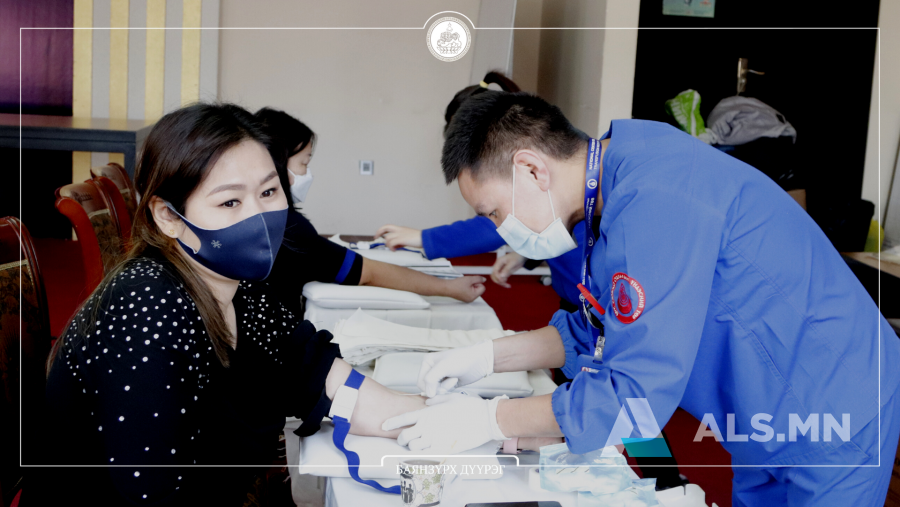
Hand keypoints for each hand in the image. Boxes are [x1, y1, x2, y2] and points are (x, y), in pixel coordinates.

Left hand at [374, 224, 422, 249]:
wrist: (426, 238)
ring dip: (388, 244)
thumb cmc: (420, 239)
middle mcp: (400, 229)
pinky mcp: (402, 239)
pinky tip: (395, 250)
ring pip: (388, 238)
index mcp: (401, 228)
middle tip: (376, 238)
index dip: (381, 230)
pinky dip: (391, 247)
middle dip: (379, 232)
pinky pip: (392, 243)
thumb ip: (401, 240)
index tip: (378, 235)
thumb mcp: (409, 238)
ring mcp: (400, 234)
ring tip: (393, 249)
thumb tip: (396, 246)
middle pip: (385, 227)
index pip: (388, 226)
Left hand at [382, 393, 507, 453]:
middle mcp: (429, 427)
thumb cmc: (470, 407)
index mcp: (428, 413)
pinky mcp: (444, 450)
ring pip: (413, 449)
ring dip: (413, 449)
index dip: (391, 423)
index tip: (383, 426)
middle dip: (402, 440)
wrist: (485, 419)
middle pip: (404, 437)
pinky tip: (427, 454)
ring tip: (418, 447)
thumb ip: (435, 400)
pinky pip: (427, 457)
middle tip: (406, 440)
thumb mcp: (451, 398)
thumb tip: (427, 403)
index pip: (403, 419)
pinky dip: (425, 457)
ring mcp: (436, 439)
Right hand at [417, 340, 493, 397]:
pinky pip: (443, 392)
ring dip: (446, 387)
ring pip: (436, 391)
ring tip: (455, 378)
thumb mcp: (444, 366)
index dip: (429, 387)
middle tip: (450, 379)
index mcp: (427, 362)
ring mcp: (439, 377)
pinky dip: (450, 388)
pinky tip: (456, 380)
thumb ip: (431, 379)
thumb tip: (428, 394)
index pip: (420, 382)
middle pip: (427, 388)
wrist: (479, 361)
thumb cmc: (462, 360)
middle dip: (439, 387)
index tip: (441, 383)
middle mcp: (431, 369)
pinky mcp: (447, 383)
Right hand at [443, 275, 485, 302]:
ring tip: (463, 284)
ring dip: (470, 285)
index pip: (483, 288)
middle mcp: (471, 299)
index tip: (470, 281)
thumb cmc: (457, 284)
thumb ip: (478, 279)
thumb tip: (484, 280)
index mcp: (474, 296)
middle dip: (474, 284)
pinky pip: (469, 291)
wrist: (446, 287)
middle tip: (466, 282)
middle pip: (478, 289)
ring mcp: (467, 299)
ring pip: (474, 290)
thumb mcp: (469, 279)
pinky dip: (466, 287)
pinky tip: (461, 286)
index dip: (478, 282)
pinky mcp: (463, 298)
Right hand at [491, 252, 525, 287]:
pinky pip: (501, 279)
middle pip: (494, 276)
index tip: (503, 281)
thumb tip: (501, 276)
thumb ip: (507, 269)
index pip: (495, 271)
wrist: (521, 255)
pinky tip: (508, 285)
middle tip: (505, 284)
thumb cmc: (517, 257)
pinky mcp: (504, 273)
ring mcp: (501, 270)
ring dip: (501, 283)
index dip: (497, 277)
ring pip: (497, 278)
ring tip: (508, 285)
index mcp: (499, 262)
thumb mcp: (513, 262)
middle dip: (498, 281)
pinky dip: (503, 282)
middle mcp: (498, 266)